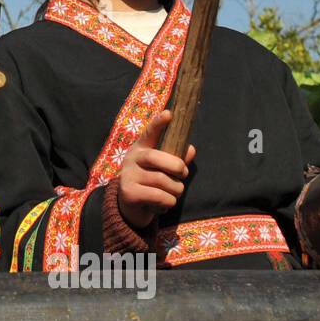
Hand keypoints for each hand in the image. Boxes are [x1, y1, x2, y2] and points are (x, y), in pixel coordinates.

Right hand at [116, 109, 195, 229]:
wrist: (130, 206)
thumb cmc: (151, 183)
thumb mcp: (163, 169)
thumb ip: (177, 159)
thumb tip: (191, 150)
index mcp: (142, 148)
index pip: (150, 133)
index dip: (159, 124)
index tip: (169, 114)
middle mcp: (132, 158)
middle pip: (157, 157)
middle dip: (177, 167)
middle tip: (183, 174)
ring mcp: (128, 175)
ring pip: (163, 181)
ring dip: (176, 190)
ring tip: (172, 194)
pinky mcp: (129, 192)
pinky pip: (160, 196)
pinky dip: (168, 203)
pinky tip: (162, 204)